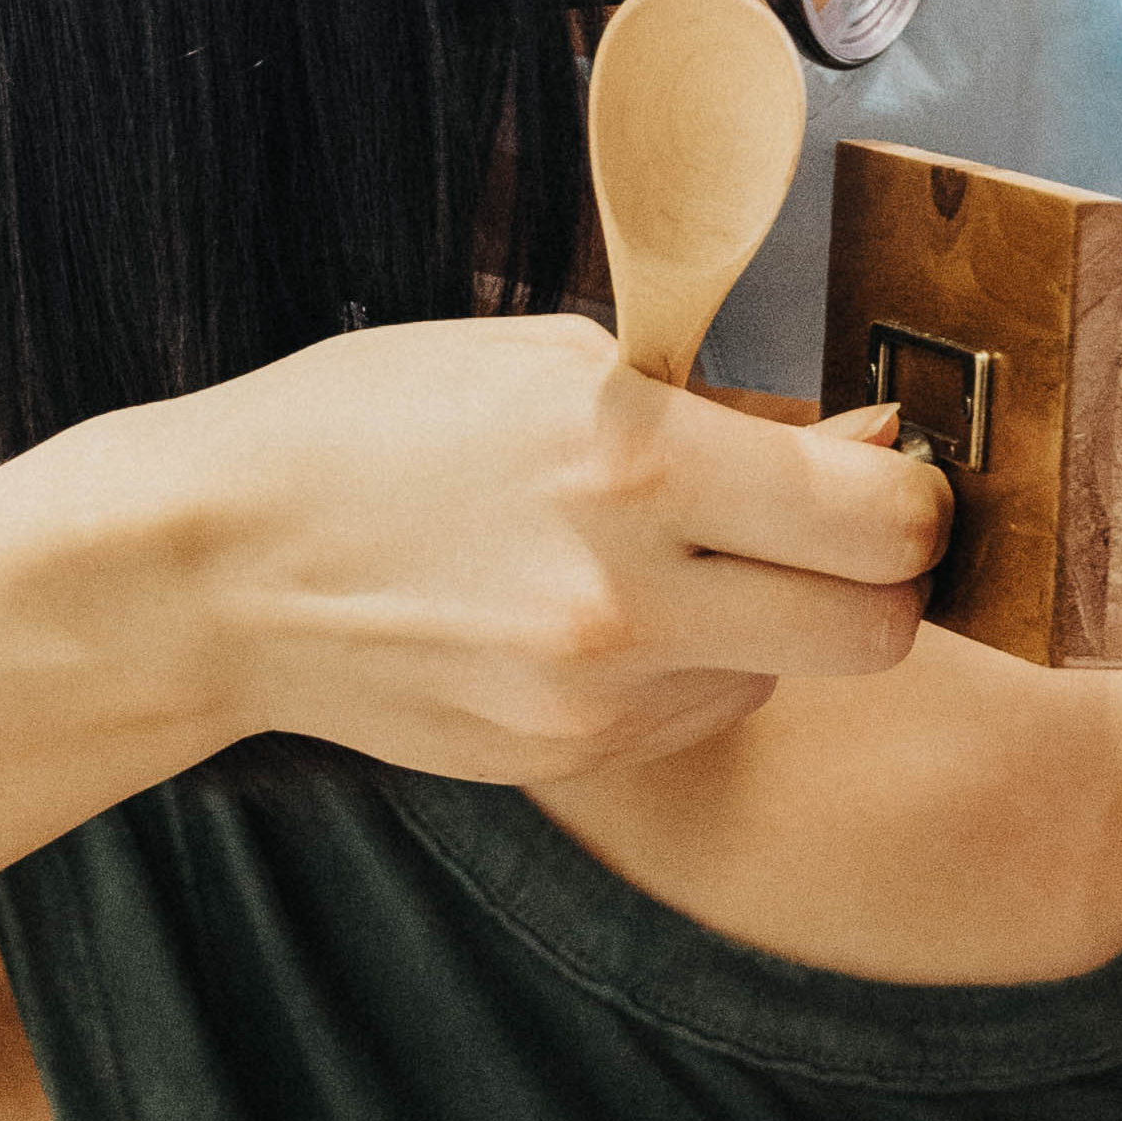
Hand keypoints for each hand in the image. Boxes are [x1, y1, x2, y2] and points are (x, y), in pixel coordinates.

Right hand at [62, 314, 953, 784]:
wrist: (209, 569)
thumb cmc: (368, 428)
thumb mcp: (550, 362)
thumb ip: (724, 412)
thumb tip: (873, 446)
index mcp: (630, 462)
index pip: (881, 518)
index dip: (913, 494)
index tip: (890, 469)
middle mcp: (626, 597)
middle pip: (878, 632)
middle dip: (884, 579)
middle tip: (839, 529)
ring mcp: (595, 698)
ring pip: (790, 673)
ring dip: (779, 617)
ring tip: (679, 553)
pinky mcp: (567, 759)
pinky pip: (701, 711)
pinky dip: (695, 660)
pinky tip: (610, 608)